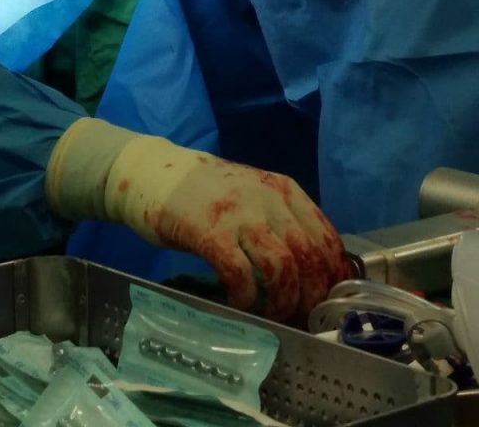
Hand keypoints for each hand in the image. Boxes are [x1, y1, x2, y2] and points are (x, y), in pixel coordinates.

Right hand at [46, 120, 347, 321]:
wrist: (156, 172)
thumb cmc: (206, 191)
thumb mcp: (253, 195)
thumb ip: (281, 220)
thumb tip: (312, 270)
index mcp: (283, 189)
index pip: (326, 238)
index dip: (331, 276)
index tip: (325, 301)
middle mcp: (267, 199)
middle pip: (308, 258)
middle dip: (308, 296)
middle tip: (299, 316)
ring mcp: (238, 214)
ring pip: (281, 268)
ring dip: (281, 301)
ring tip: (270, 314)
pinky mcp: (209, 231)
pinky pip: (241, 274)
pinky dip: (247, 297)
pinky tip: (240, 303)